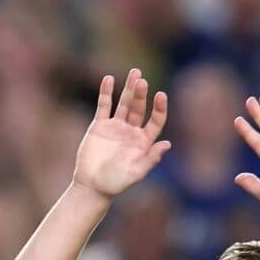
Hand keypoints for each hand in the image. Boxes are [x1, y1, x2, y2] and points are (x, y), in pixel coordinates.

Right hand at [72, 68, 171, 198]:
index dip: (159, 108)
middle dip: (141, 94)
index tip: (160, 95)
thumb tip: (167, 144)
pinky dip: (106, 92)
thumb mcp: (135, 173)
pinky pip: (103, 106)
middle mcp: (131, 131)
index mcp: (143, 142)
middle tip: (141, 81)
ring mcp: (115, 127)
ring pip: (124, 103)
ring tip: (135, 72)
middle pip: (139, 108)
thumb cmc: (115, 183)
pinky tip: (109, 79)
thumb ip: (151, 159)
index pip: (155, 121)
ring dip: (129, 88)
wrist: (91, 186)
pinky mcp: (99, 125)